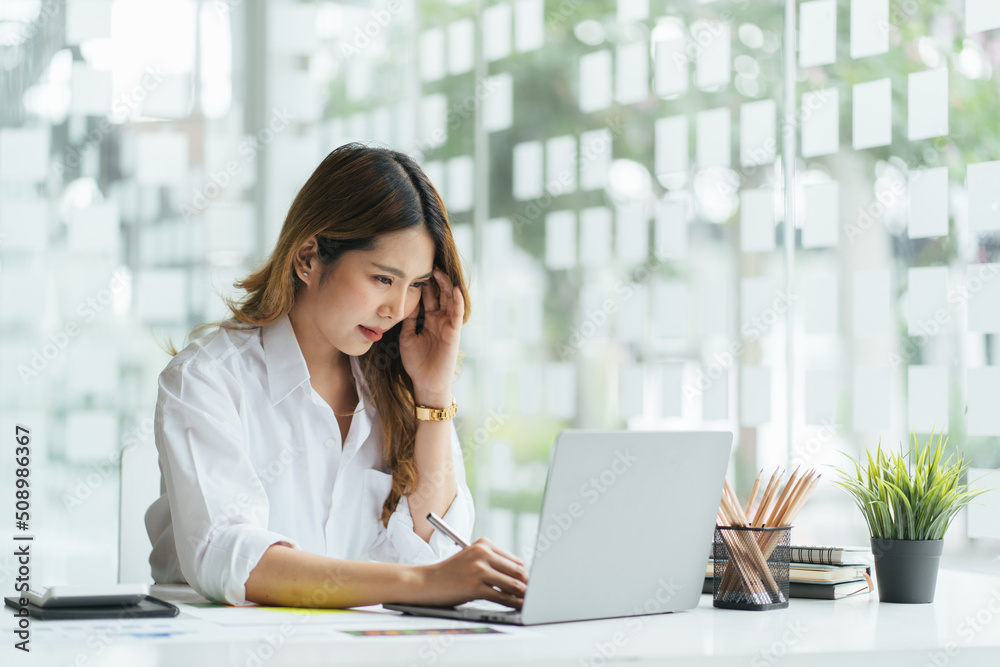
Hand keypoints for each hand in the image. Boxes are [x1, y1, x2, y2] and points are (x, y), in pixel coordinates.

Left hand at [399, 268, 463, 405]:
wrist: (426, 382)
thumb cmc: (417, 363)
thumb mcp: (407, 338)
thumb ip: (408, 321)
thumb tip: (404, 304)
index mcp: (430, 321)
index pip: (428, 298)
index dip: (423, 284)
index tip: (416, 270)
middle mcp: (440, 320)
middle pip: (440, 295)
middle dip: (436, 280)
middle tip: (428, 265)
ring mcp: (448, 325)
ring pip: (450, 300)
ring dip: (447, 286)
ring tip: (440, 271)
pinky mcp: (454, 332)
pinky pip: (458, 313)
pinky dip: (458, 300)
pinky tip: (454, 289)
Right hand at [414, 538, 528, 608]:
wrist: (424, 582)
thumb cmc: (450, 574)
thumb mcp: (471, 560)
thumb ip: (493, 564)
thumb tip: (519, 578)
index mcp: (484, 544)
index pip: (514, 560)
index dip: (525, 574)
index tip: (530, 584)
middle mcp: (482, 553)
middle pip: (517, 570)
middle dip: (528, 584)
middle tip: (534, 594)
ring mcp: (478, 569)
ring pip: (512, 583)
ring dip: (523, 595)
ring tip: (529, 602)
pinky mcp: (474, 586)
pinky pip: (501, 596)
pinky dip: (512, 603)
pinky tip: (517, 606)